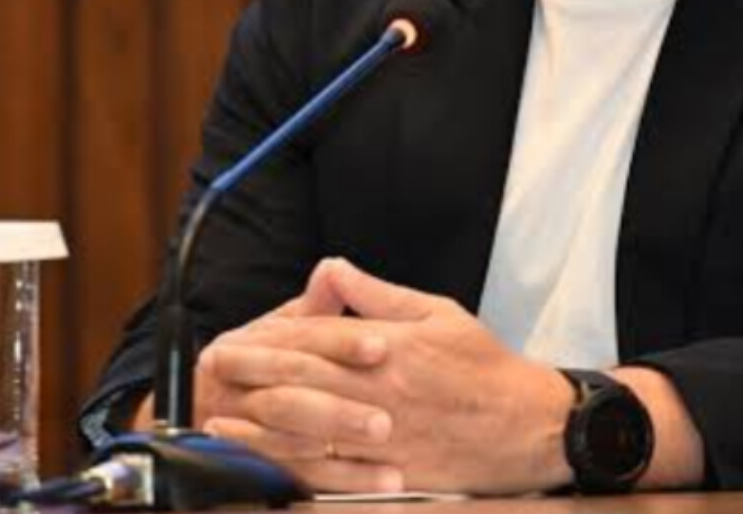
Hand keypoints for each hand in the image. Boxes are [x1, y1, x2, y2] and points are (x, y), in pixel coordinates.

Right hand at [173, 272, 401, 492]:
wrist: (196, 412)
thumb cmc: (258, 365)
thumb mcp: (278, 329)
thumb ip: (312, 307)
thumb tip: (334, 269)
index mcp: (246, 345)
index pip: (297, 341)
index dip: (340, 343)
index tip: (381, 347)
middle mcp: (236, 388)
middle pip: (288, 399)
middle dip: (337, 412)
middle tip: (385, 423)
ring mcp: (235, 432)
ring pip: (286, 446)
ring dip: (340, 461)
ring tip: (389, 470)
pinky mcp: (247, 471)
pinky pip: (290, 482)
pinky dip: (332, 488)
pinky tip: (371, 487)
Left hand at [202, 258, 574, 494]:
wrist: (530, 427)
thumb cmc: (485, 367)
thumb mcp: (437, 312)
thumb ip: (379, 294)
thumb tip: (333, 269)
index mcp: (392, 346)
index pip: (318, 336)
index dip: (271, 335)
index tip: (237, 335)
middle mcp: (383, 390)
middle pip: (303, 378)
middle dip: (252, 370)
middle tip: (212, 365)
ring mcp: (385, 436)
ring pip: (309, 428)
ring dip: (258, 421)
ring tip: (219, 414)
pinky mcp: (392, 474)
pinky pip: (334, 472)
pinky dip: (294, 466)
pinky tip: (266, 461)